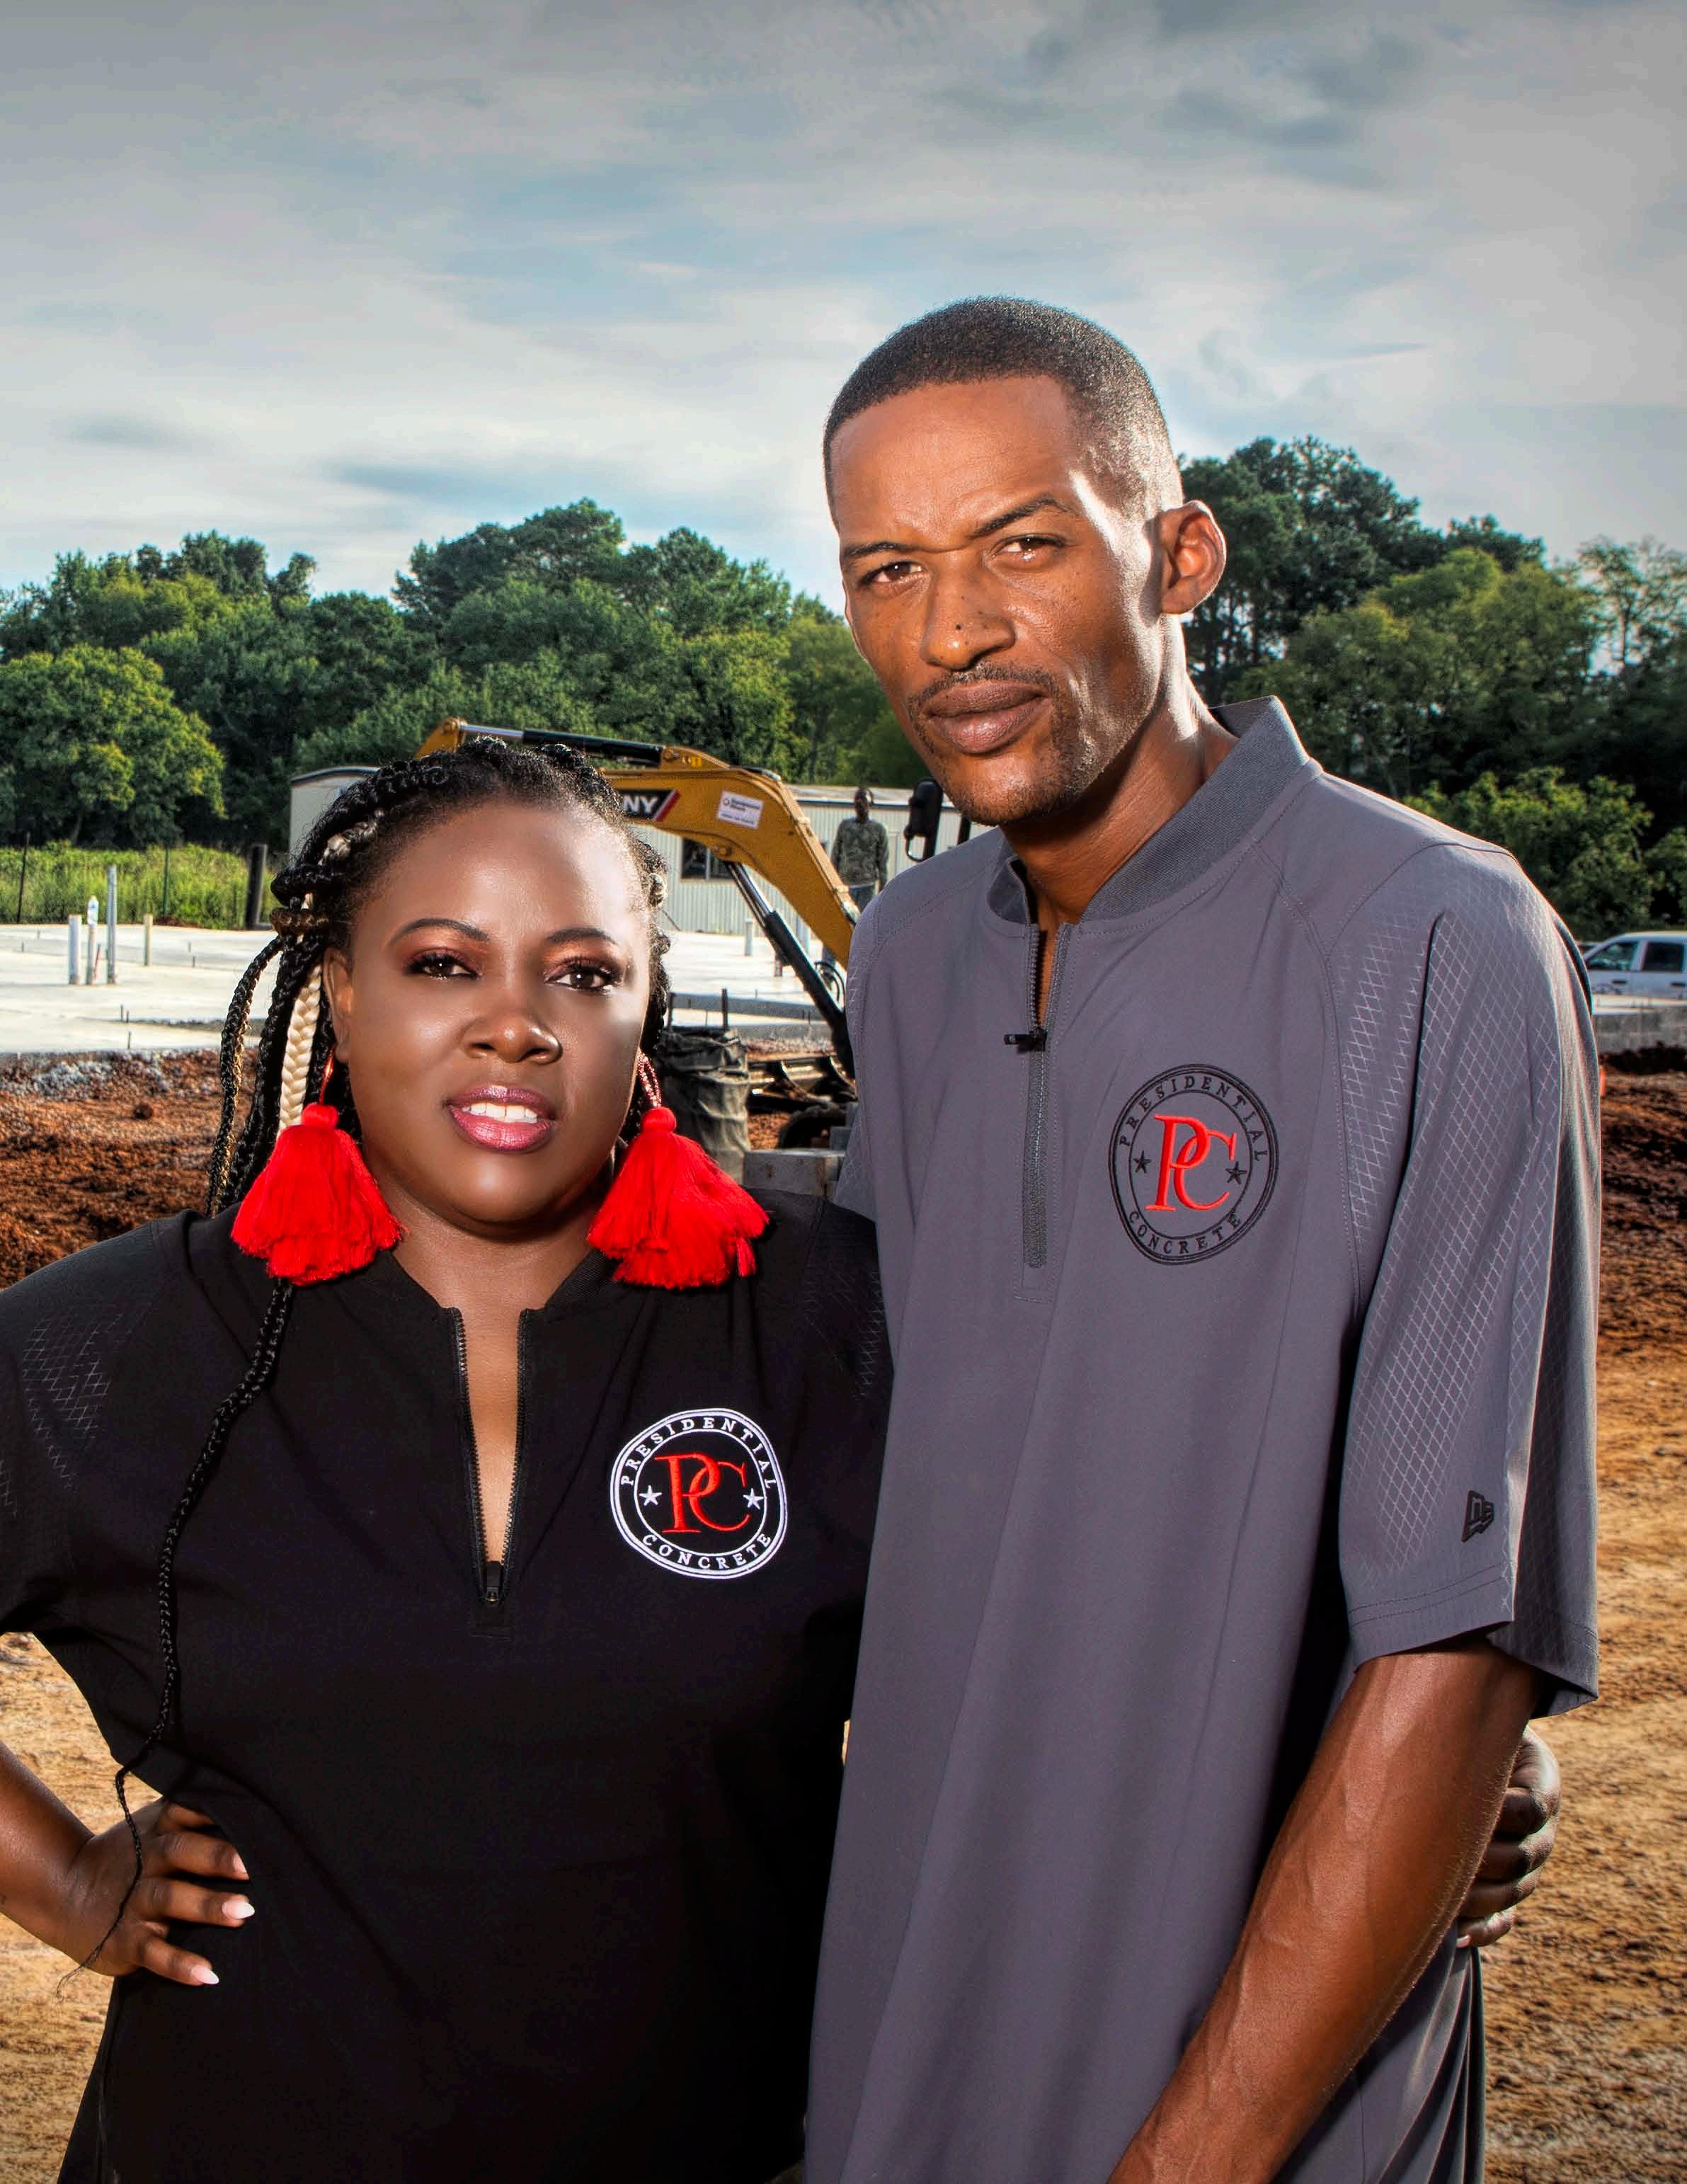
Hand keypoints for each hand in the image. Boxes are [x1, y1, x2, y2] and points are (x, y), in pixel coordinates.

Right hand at [57, 1799, 251, 1985]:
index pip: (187, 1812)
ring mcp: (134, 1901)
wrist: (64, 1891)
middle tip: (251, 1866)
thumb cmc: (130, 1856)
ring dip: (207, 1905)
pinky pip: (153, 1952)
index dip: (215, 1812)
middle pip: (181, 1851)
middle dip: (216, 1857)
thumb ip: (193, 1817)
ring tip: (244, 1912)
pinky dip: (179, 1964)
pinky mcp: (123, 1940)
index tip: (253, 1818)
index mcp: (159, 1830)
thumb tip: (254, 1807)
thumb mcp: (153, 1828)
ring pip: (170, 1898)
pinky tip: (208, 1974)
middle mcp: (147, 1861)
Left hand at [1456, 1726, 1559, 1947]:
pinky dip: (1482, 1931)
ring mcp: (1528, 1865)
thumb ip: (1464, 1728)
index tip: (1461, 1807)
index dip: (1500, 1814)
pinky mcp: (1510, 1891)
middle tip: (1434, 1856)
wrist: (1480, 1760)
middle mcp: (1540, 1831)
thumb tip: (1421, 1716)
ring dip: (1474, 1898)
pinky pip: (1504, 1922)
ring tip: (1434, 1896)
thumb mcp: (1478, 1725)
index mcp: (1541, 1784)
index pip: (1532, 1808)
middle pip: (1521, 1859)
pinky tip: (1453, 1935)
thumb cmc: (1467, 1735)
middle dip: (1479, 1861)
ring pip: (1512, 1893)